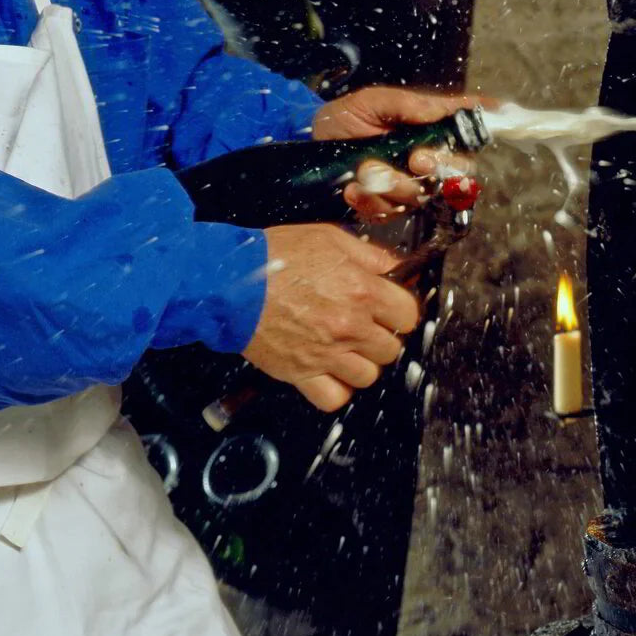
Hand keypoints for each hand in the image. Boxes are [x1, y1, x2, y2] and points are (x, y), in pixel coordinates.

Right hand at [242, 224, 421, 411]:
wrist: (228, 282)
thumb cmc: (273, 256)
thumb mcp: (328, 238)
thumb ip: (369, 255)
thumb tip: (395, 268)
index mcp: (361, 290)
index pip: (407, 316)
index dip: (398, 311)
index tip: (388, 309)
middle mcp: (349, 326)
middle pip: (390, 349)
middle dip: (379, 337)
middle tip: (361, 326)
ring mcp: (326, 354)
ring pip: (368, 376)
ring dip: (359, 364)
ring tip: (343, 349)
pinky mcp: (301, 373)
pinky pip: (334, 398)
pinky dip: (335, 389)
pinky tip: (328, 371)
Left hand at [317, 86, 485, 221]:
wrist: (305, 152)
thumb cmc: (342, 120)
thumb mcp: (370, 102)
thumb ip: (407, 103)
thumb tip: (445, 108)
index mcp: (427, 130)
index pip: (467, 130)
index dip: (486, 126)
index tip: (497, 119)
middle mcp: (425, 160)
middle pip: (460, 173)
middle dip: (440, 168)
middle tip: (417, 159)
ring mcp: (407, 187)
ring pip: (423, 196)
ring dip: (393, 184)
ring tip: (364, 169)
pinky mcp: (386, 208)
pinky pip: (390, 213)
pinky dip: (369, 201)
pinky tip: (353, 188)